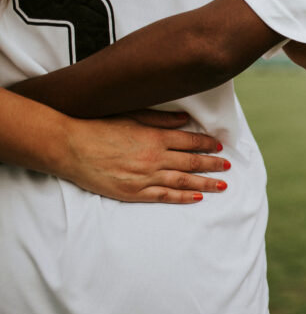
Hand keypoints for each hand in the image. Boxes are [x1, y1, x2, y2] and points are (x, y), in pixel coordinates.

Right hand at [61, 111, 229, 203]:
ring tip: (222, 185)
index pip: (190, 141)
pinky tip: (197, 197)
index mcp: (155, 137)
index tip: (219, 146)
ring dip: (206, 183)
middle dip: (213, 165)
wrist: (70, 147)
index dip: (207, 144)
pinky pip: (165, 196)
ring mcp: (145, 177)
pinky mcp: (134, 193)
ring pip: (183, 182)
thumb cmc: (99, 127)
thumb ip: (161, 119)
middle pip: (192, 163)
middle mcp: (155, 158)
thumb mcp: (132, 116)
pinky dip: (183, 197)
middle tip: (228, 166)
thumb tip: (185, 119)